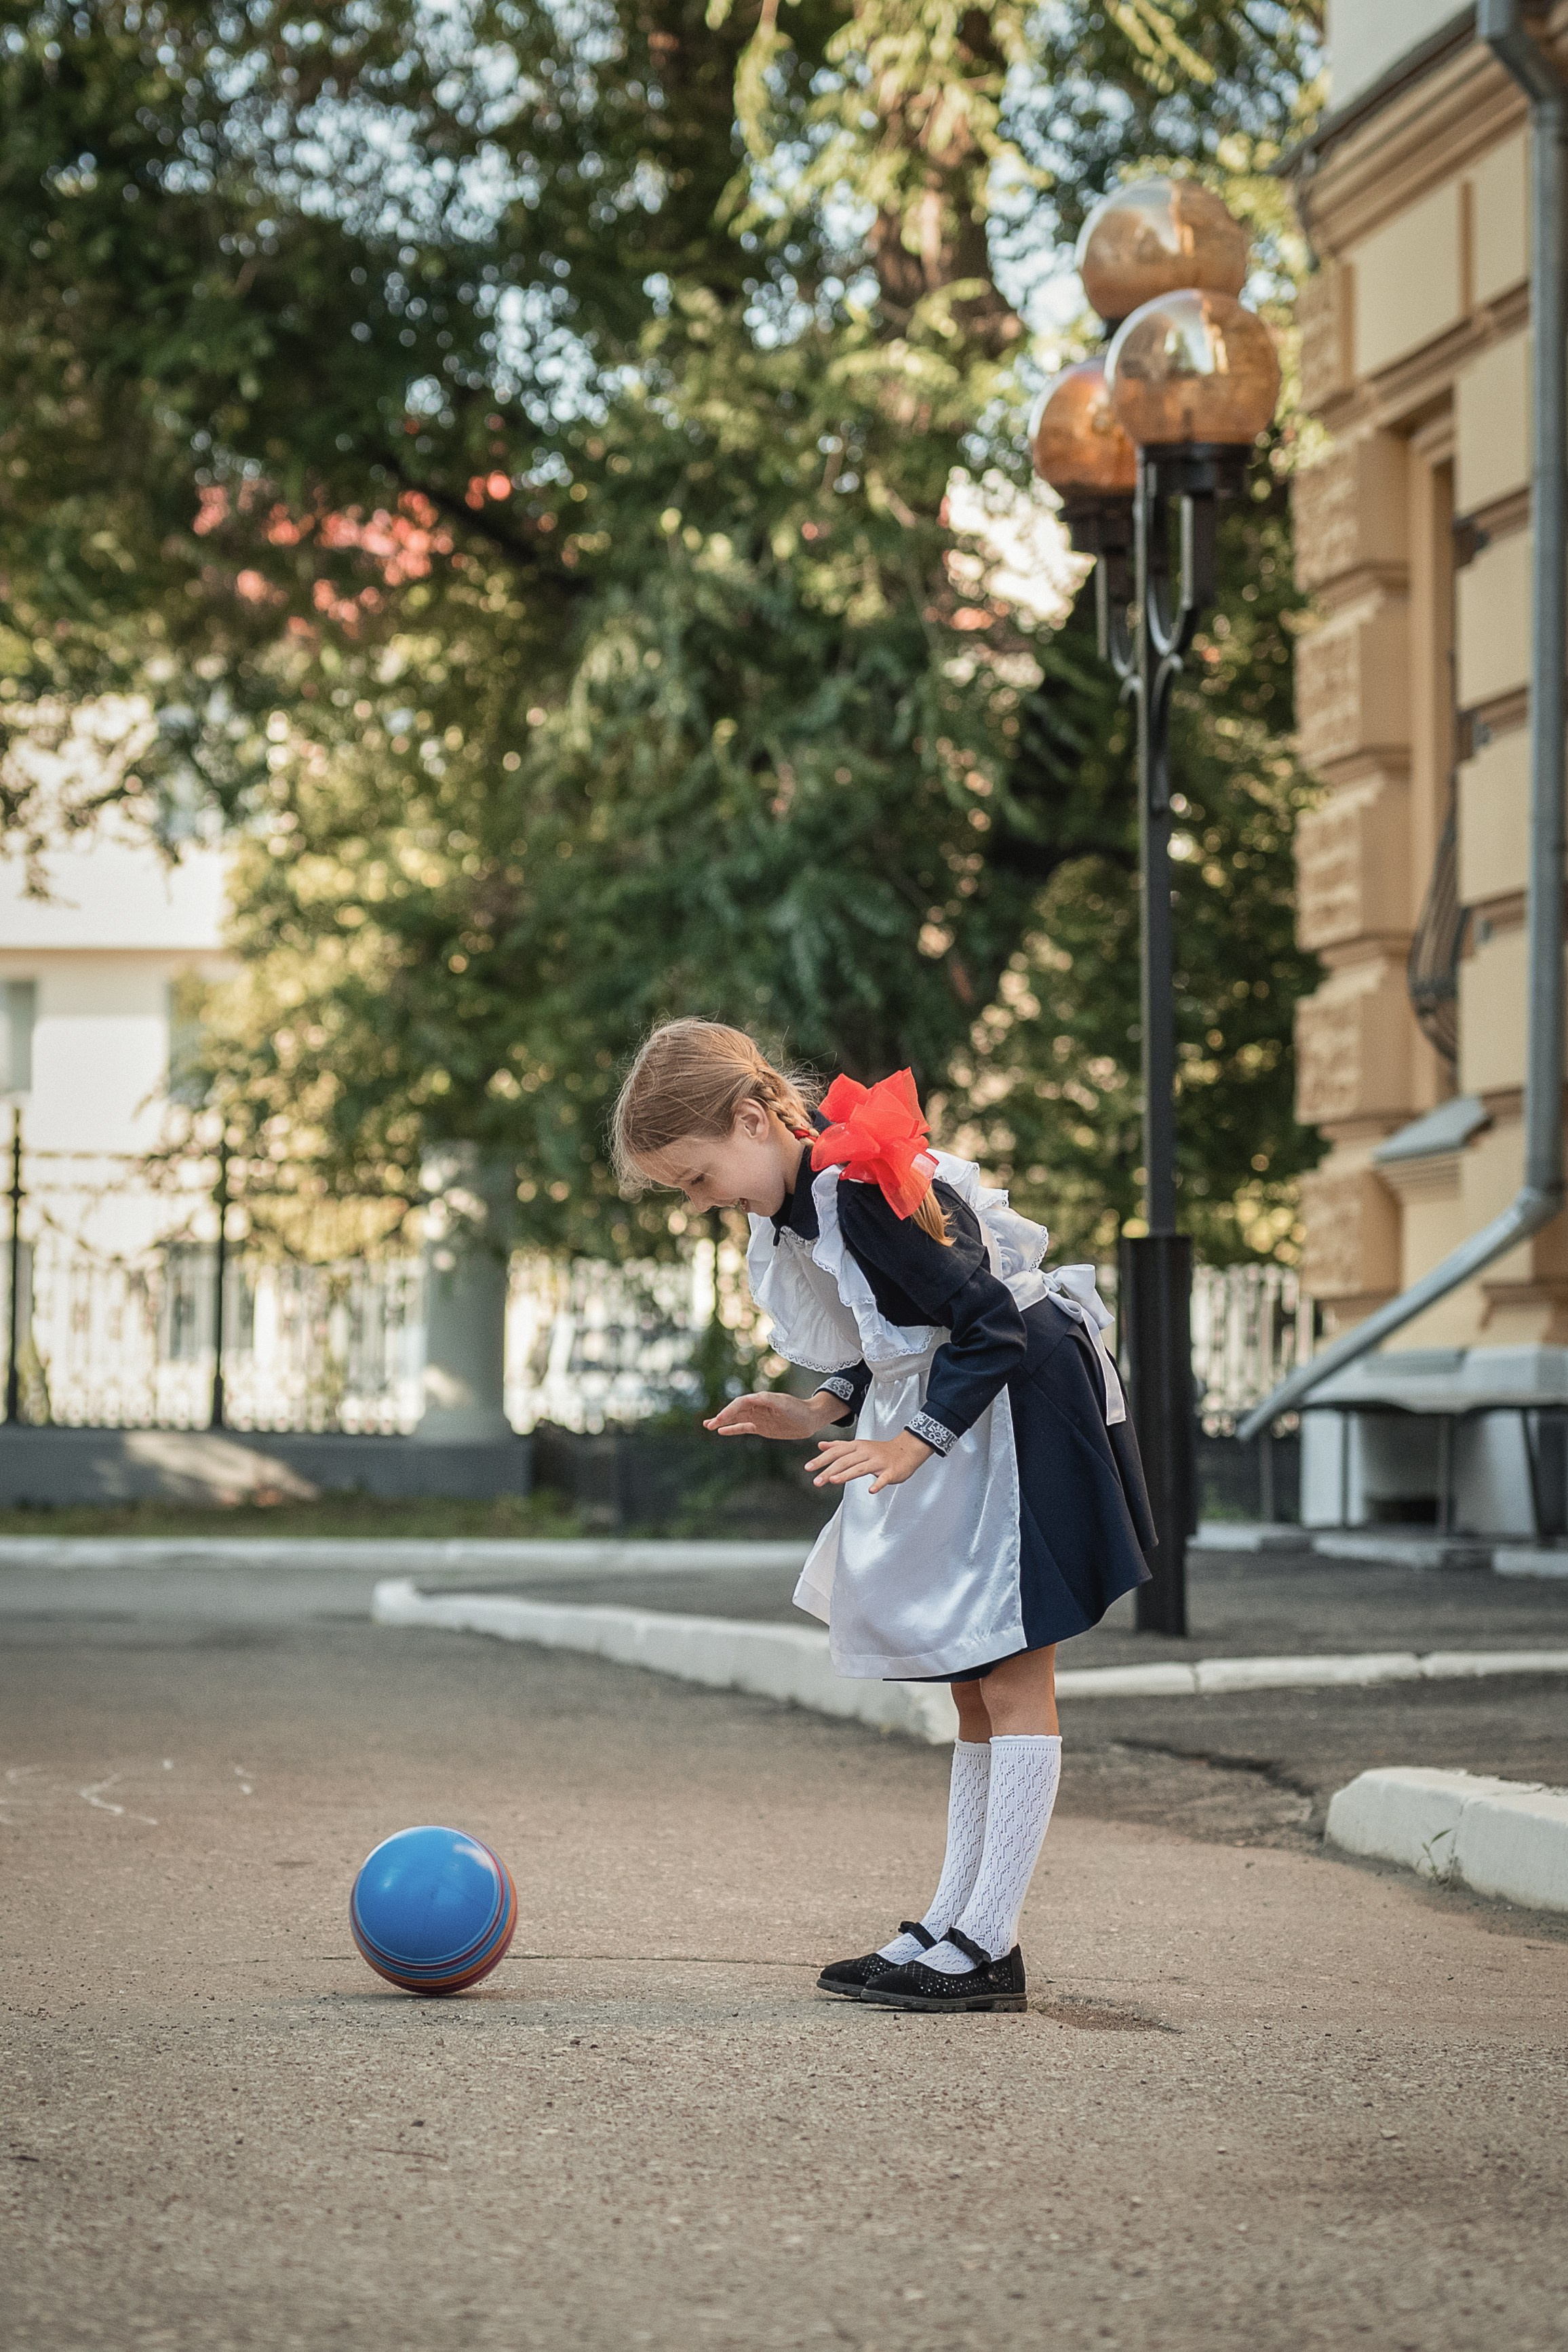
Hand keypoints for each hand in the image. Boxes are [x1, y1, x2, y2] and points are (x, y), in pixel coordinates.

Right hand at [703, 1390, 841, 1440]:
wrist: (810, 1419)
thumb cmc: (798, 1409)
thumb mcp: (783, 1403)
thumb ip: (767, 1400)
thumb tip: (751, 1399)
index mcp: (760, 1399)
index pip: (740, 1404)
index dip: (728, 1411)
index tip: (719, 1420)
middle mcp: (756, 1408)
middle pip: (734, 1411)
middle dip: (721, 1417)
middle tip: (708, 1424)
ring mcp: (758, 1418)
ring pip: (736, 1419)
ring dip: (723, 1422)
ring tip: (708, 1426)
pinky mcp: (761, 1427)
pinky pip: (743, 1428)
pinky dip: (733, 1429)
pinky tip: (722, 1431)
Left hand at [805, 1431, 932, 1492]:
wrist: (907, 1450)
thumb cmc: (880, 1450)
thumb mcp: (858, 1445)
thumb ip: (839, 1446)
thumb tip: (820, 1444)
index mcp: (857, 1447)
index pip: (836, 1452)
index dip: (821, 1459)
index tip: (808, 1467)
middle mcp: (866, 1453)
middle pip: (845, 1461)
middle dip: (829, 1471)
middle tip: (816, 1481)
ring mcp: (879, 1462)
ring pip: (860, 1468)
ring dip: (846, 1474)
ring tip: (834, 1480)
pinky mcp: (891, 1471)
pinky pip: (884, 1478)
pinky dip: (878, 1484)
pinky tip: (871, 1491)